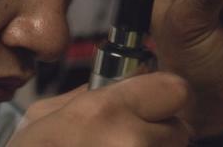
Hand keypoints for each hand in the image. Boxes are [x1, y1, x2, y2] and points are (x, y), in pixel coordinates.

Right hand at [8, 72, 192, 146]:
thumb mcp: (42, 117)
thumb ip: (87, 94)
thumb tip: (121, 82)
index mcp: (105, 112)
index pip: (176, 90)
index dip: (163, 96)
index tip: (153, 104)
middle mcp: (131, 142)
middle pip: (180, 130)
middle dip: (160, 133)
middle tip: (130, 139)